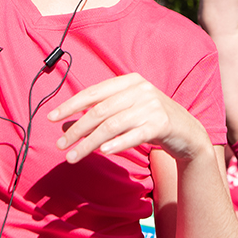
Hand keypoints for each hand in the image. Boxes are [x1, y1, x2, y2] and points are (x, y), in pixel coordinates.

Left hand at [48, 73, 210, 163]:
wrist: (188, 132)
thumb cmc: (150, 120)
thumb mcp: (126, 112)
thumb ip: (99, 115)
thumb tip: (64, 126)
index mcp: (129, 81)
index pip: (93, 92)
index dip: (70, 105)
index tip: (50, 118)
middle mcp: (140, 90)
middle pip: (100, 111)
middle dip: (76, 129)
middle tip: (60, 145)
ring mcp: (152, 106)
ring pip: (112, 125)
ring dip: (89, 143)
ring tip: (73, 156)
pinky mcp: (162, 124)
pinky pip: (134, 135)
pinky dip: (117, 143)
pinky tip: (103, 152)